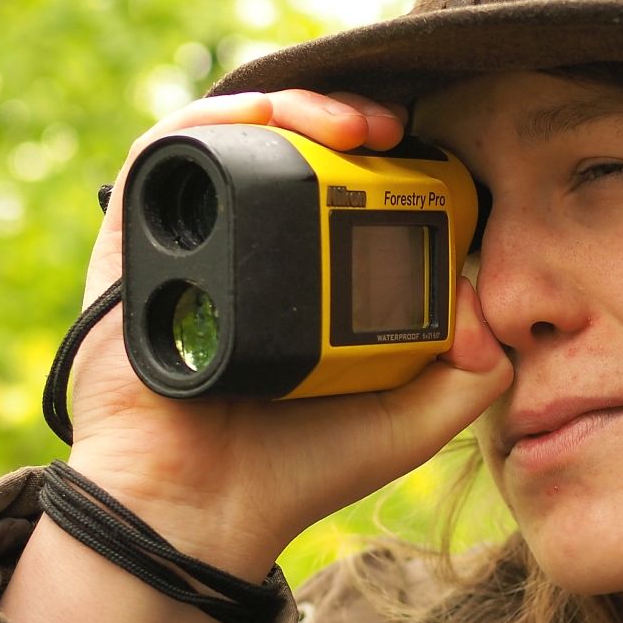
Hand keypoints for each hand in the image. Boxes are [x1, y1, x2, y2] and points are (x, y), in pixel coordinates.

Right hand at [61, 89, 513, 574]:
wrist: (200, 514)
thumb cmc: (298, 470)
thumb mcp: (412, 419)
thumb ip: (472, 369)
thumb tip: (486, 298)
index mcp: (309, 283)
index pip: (346, 188)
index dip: (388, 156)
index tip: (431, 152)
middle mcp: (249, 255)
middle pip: (293, 150)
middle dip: (344, 118)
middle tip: (392, 126)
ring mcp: (192, 245)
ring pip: (234, 138)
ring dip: (292, 108)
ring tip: (347, 124)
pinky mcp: (135, 246)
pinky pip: (164, 154)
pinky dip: (216, 122)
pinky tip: (269, 121)